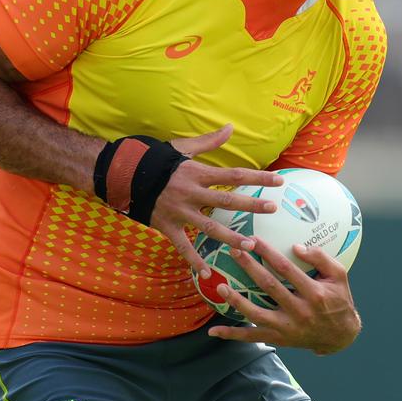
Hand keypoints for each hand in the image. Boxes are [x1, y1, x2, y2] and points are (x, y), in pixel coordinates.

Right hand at [150, 124, 283, 276]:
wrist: (123, 175)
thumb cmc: (156, 160)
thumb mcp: (183, 148)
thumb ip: (209, 141)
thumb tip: (230, 127)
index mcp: (197, 173)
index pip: (234, 175)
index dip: (257, 178)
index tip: (278, 181)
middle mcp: (191, 193)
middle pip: (227, 201)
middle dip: (251, 205)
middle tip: (272, 208)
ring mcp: (179, 212)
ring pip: (209, 227)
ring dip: (231, 237)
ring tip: (251, 245)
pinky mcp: (167, 226)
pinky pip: (183, 246)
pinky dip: (194, 260)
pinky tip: (208, 272)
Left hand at [207, 238, 360, 354]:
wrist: (340, 336)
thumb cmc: (339, 299)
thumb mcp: (339, 275)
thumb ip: (321, 258)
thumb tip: (296, 247)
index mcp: (314, 293)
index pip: (286, 269)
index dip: (267, 252)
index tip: (252, 238)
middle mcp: (300, 311)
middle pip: (268, 286)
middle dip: (249, 267)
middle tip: (233, 250)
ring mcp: (287, 328)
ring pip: (257, 314)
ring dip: (237, 300)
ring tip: (221, 286)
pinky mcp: (279, 339)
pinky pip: (252, 337)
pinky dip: (232, 335)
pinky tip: (214, 331)